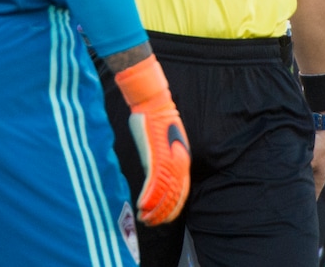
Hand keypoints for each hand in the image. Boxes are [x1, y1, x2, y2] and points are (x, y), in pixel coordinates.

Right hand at [114, 54, 190, 225]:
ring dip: (153, 208)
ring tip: (144, 218)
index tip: (163, 218)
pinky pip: (154, 182)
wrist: (153, 101)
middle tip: (151, 222)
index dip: (173, 207)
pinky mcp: (156, 156)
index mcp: (183, 159)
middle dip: (163, 212)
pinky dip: (148, 197)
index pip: (181, 191)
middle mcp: (178, 162)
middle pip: (173, 195)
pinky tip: (141, 206)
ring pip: (164, 193)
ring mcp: (167, 160)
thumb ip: (164, 157)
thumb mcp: (165, 140)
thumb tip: (157, 173)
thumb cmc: (156, 118)